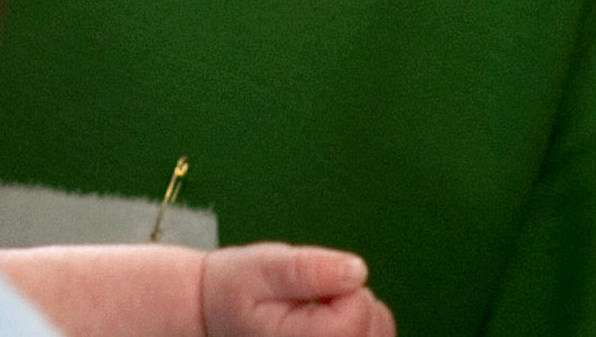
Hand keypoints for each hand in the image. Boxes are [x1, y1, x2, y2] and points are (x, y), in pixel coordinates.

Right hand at [202, 244, 393, 336]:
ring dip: (362, 316)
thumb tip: (356, 270)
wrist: (214, 316)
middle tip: (312, 298)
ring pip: (382, 335)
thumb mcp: (260, 267)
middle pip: (377, 327)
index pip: (358, 309)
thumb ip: (306, 269)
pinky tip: (336, 325)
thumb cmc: (234, 290)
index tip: (306, 285)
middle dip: (354, 300)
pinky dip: (364, 328)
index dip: (341, 284)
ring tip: (322, 311)